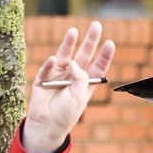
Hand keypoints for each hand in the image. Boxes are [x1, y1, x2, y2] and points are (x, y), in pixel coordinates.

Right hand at [22, 23, 115, 152]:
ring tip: (74, 31)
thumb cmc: (65, 114)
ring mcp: (58, 76)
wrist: (46, 125)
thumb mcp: (79, 98)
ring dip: (69, 44)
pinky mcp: (42, 79)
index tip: (110, 43)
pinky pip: (47, 69)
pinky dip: (50, 64)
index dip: (104, 55)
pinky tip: (54, 60)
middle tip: (96, 26)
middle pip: (83, 55)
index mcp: (86, 83)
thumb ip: (79, 80)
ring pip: (65, 56)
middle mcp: (73, 76)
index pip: (98, 66)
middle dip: (90, 41)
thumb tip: (74, 63)